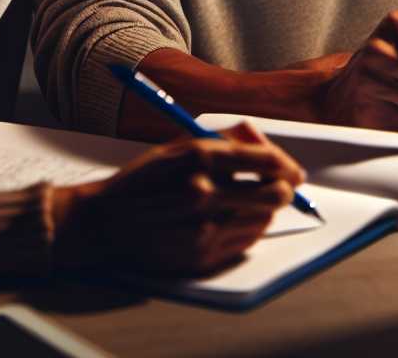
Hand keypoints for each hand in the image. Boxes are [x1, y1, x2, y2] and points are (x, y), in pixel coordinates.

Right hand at [51, 122, 304, 274]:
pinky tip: (226, 222)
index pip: (263, 160)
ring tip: (243, 204)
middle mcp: (204, 193)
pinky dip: (246, 231)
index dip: (285, 164)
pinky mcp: (201, 257)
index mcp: (198, 158)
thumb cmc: (144, 180)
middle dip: (284, 189)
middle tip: (283, 187)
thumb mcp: (177, 146)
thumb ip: (223, 140)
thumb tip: (261, 141)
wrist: (104, 223)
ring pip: (263, 219)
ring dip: (263, 210)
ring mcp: (203, 229)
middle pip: (273, 193)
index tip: (292, 169)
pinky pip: (245, 243)